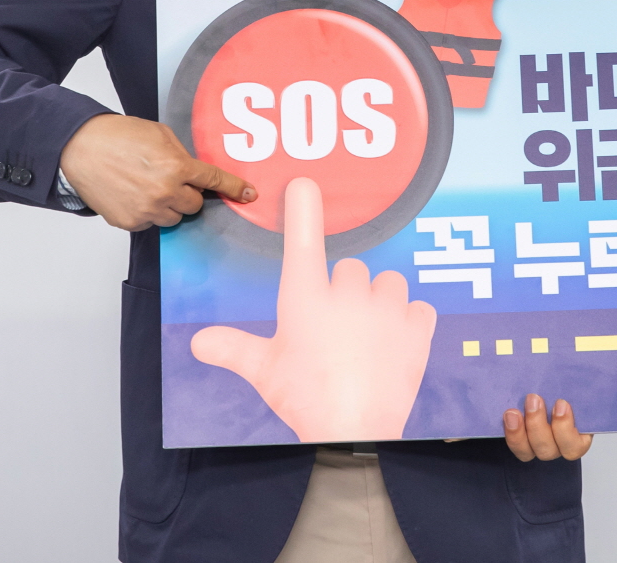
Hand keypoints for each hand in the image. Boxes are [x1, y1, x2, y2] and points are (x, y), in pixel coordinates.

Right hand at [58, 113, 254, 230]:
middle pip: (195, 205)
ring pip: (174, 218)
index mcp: (176, 167)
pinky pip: (151, 223)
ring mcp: (147, 211)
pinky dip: (147, 212)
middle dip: (188, 193)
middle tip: (169, 178)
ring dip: (169, 205)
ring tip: (146, 185)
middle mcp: (165, 192)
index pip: (213, 181)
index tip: (248, 195)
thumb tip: (195, 172)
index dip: (234, 188)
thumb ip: (182, 155)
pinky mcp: (130, 222)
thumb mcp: (159, 134)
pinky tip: (132, 193)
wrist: (81, 148)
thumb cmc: (118, 136)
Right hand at [190, 177, 436, 441]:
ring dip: (381, 302)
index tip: (304, 184)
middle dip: (345, 292)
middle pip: (350, 268)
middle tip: (337, 329)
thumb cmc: (305, 400)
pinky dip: (411, 323)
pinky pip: (419, 307)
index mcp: (305, 299)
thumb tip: (197, 342)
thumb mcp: (263, 372)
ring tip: (369, 336)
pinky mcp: (418, 327)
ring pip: (388, 282)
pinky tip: (396, 346)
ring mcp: (386, 308)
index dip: (303, 209)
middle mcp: (347, 294)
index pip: (302, 241)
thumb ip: (232, 348)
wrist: (354, 433)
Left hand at [502, 395, 616, 460]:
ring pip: (528, 450)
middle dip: (541, 429)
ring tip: (516, 409)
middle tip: (537, 400)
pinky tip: (508, 415)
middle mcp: (555, 440)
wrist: (543, 377)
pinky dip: (509, 433)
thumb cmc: (576, 389)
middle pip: (549, 450)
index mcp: (578, 433)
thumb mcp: (603, 395)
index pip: (574, 446)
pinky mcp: (514, 430)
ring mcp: (533, 437)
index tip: (562, 405)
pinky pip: (511, 442)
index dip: (566, 432)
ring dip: (522, 433)